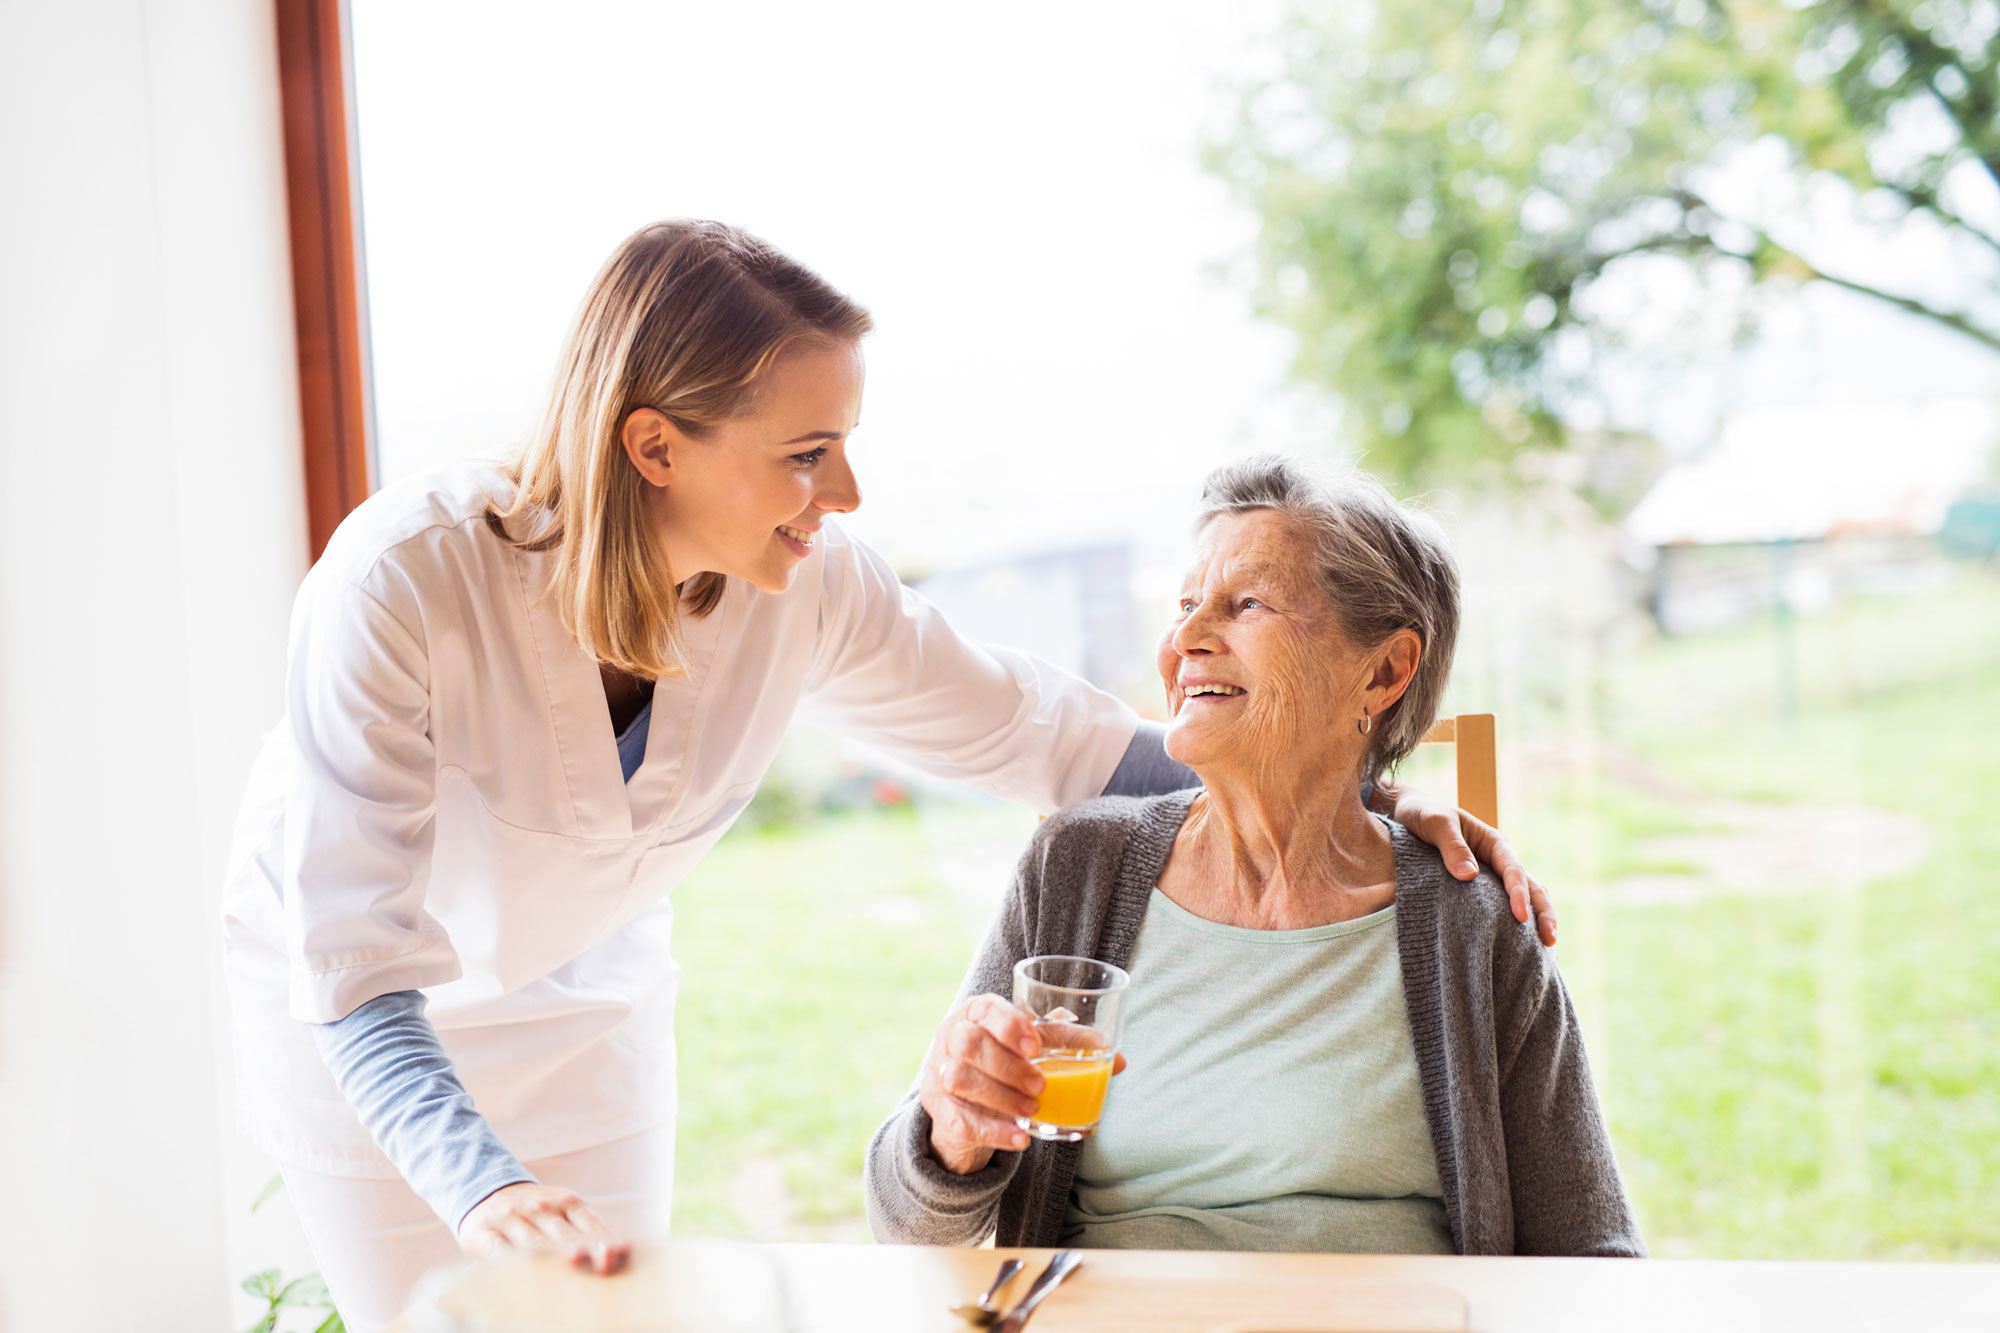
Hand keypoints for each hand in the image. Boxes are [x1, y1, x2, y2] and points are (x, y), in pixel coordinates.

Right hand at [458, 1182, 630, 1274]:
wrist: (488, 1193)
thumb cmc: (538, 1213)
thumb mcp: (563, 1211)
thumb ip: (586, 1230)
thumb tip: (622, 1253)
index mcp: (565, 1201)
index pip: (588, 1222)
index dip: (603, 1239)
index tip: (617, 1254)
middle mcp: (540, 1207)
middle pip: (564, 1233)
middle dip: (583, 1247)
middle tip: (601, 1261)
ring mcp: (512, 1218)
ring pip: (532, 1241)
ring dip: (551, 1254)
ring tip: (570, 1261)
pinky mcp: (485, 1232)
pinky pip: (496, 1248)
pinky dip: (508, 1260)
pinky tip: (518, 1270)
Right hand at [918, 994, 1130, 1174]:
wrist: (967, 1096)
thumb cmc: (1007, 1057)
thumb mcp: (1034, 1046)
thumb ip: (1070, 1045)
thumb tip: (1119, 1060)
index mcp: (977, 1012)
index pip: (985, 1008)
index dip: (1008, 1025)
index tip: (1035, 1046)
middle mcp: (952, 1037)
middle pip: (967, 1043)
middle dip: (1006, 1066)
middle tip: (1040, 1085)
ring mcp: (938, 1073)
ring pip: (958, 1079)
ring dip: (1000, 1097)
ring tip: (1033, 1110)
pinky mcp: (939, 1109)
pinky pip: (958, 1121)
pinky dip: (993, 1132)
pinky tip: (1020, 1138)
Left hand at [1379, 782, 1556, 946]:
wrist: (1407, 814)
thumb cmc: (1422, 814)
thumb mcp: (1435, 823)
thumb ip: (1451, 845)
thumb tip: (1469, 875)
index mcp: (1493, 843)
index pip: (1514, 870)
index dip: (1519, 894)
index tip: (1521, 918)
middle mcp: (1498, 861)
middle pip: (1530, 888)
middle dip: (1543, 914)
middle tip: (1550, 941)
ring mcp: (1491, 878)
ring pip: (1523, 901)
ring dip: (1535, 924)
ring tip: (1546, 954)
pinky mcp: (1478, 893)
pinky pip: (1500, 910)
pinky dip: (1513, 928)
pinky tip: (1519, 951)